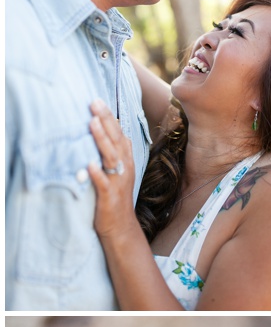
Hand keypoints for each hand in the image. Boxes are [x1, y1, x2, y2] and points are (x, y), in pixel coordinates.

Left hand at [87, 100, 137, 239]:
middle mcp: (123, 168)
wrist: (121, 227)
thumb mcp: (116, 171)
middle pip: (116, 140)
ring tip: (92, 123)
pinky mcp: (108, 197)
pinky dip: (97, 173)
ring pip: (111, 157)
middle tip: (94, 102)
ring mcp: (117, 182)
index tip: (98, 99)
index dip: (110, 117)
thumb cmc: (114, 197)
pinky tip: (89, 164)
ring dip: (102, 140)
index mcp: (125, 160)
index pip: (119, 134)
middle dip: (106, 120)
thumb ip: (110, 152)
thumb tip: (99, 129)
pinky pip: (103, 183)